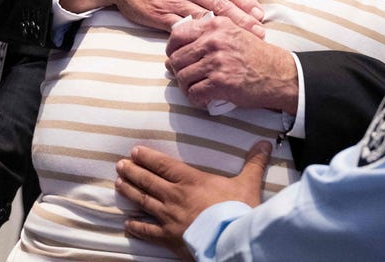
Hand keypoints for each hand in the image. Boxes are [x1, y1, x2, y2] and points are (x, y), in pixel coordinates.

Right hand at [60, 0, 264, 35]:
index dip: (244, 1)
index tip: (259, 13)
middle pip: (221, 6)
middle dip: (243, 20)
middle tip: (260, 32)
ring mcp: (175, 2)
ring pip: (207, 19)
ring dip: (227, 31)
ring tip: (243, 41)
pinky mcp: (162, 17)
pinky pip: (184, 28)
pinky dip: (199, 37)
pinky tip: (213, 45)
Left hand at [115, 141, 271, 256]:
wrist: (231, 240)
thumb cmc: (238, 210)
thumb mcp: (248, 183)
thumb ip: (254, 162)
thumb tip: (265, 143)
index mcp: (191, 180)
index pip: (163, 165)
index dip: (148, 157)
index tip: (135, 151)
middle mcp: (175, 196)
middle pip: (148, 181)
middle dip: (132, 171)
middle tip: (120, 165)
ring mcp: (169, 218)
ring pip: (143, 202)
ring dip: (130, 192)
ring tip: (118, 184)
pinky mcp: (169, 238)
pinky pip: (148, 232)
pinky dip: (136, 227)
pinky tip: (127, 224)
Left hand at [167, 15, 298, 113]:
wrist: (278, 74)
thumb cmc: (255, 55)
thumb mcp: (233, 32)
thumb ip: (208, 32)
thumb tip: (178, 45)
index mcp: (215, 25)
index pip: (177, 35)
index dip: (172, 49)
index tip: (175, 58)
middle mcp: (213, 41)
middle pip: (177, 58)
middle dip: (178, 71)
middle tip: (186, 77)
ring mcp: (216, 62)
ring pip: (182, 77)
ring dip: (186, 87)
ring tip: (195, 88)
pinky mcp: (220, 82)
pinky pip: (194, 92)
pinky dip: (195, 99)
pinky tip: (203, 98)